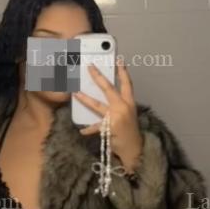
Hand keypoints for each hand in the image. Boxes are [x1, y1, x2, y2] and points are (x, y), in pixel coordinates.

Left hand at [73, 58, 143, 173]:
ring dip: (85, 99)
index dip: (123, 71)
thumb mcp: (128, 115)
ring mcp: (116, 117)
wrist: (135, 149)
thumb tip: (103, 96)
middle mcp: (123, 107)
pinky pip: (95, 127)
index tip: (119, 59)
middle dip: (98, 77)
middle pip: (109, 89)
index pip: (127, 83)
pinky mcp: (109, 127)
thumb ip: (118, 105)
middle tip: (89, 67)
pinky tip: (82, 130)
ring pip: (97, 105)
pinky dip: (88, 130)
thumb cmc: (130, 131)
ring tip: (75, 93)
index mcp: (130, 103)